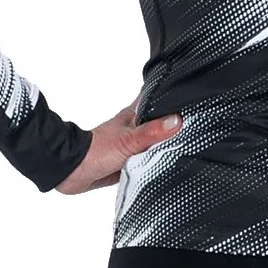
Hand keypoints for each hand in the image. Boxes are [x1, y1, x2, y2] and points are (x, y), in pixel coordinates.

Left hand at [53, 93, 182, 194]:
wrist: (72, 172)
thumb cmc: (96, 151)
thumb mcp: (129, 140)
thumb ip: (152, 132)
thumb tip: (177, 120)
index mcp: (133, 116)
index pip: (155, 99)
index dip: (170, 95)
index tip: (189, 95)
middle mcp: (133, 129)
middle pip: (158, 123)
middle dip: (173, 125)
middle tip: (195, 125)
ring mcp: (130, 146)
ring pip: (153, 144)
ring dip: (164, 147)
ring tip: (187, 146)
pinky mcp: (126, 164)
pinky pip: (146, 163)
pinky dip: (154, 165)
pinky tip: (167, 167)